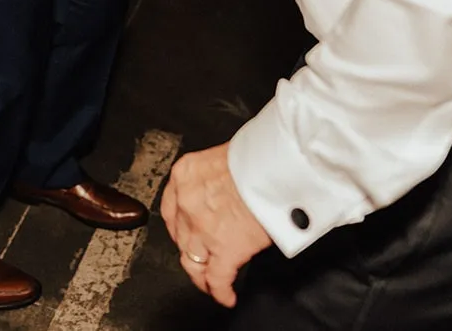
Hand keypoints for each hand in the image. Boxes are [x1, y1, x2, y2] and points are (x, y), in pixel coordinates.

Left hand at [160, 144, 272, 306]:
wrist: (280, 165)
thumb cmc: (262, 155)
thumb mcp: (223, 156)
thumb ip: (213, 178)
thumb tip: (221, 192)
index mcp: (185, 175)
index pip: (171, 208)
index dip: (179, 226)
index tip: (184, 234)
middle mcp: (186, 202)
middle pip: (180, 236)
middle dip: (190, 249)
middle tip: (200, 257)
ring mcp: (203, 228)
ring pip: (193, 261)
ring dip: (201, 275)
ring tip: (209, 282)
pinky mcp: (225, 249)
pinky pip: (218, 278)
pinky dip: (221, 291)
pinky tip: (226, 296)